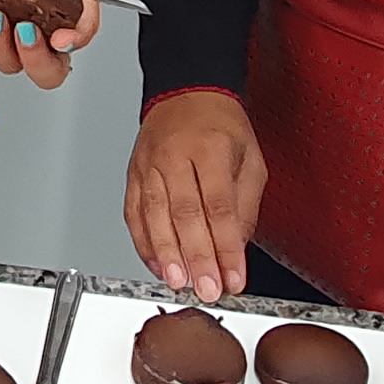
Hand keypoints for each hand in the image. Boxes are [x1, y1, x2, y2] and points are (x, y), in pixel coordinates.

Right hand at [125, 90, 265, 301]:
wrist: (186, 92)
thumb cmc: (221, 126)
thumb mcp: (251, 159)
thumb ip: (245, 205)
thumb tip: (237, 249)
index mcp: (211, 148)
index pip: (219, 206)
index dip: (227, 247)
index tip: (235, 277)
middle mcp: (175, 156)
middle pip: (185, 215)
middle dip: (198, 259)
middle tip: (209, 290)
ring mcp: (149, 165)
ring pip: (155, 217)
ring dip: (168, 256)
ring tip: (181, 284)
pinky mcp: (133, 175)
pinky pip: (135, 215)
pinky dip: (145, 244)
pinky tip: (159, 266)